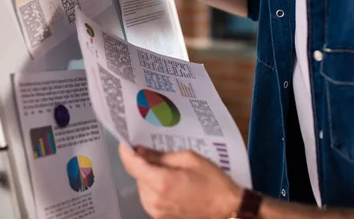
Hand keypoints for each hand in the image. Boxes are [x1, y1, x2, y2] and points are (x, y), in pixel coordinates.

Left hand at [119, 143, 242, 218]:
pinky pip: (149, 197)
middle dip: (142, 163)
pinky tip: (169, 182)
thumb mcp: (188, 159)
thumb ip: (160, 155)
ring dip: (148, 176)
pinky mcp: (160, 218)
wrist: (228, 209)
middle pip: (137, 175)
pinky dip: (153, 188)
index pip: (132, 165)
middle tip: (156, 154)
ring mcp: (156, 211)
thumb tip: (140, 151)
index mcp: (162, 182)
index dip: (126, 151)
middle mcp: (155, 199)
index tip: (125, 142)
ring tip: (168, 170)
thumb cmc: (213, 182)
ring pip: (141, 186)